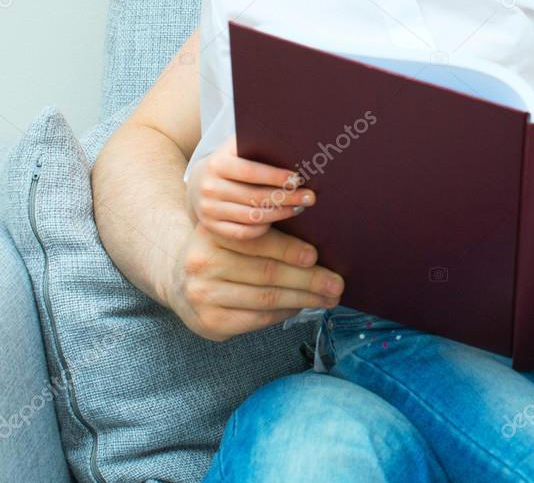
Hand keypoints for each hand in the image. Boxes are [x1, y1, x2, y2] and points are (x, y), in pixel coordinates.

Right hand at [167, 223, 344, 340]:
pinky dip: (285, 312)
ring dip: (304, 299)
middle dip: (308, 280)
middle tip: (336, 283)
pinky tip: (302, 306)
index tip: (315, 256)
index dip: (288, 249)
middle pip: (267, 273)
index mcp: (212, 232)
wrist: (179, 279)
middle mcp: (203, 263)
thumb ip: (266, 229)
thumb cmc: (223, 250)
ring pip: (266, 298)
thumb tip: (317, 245)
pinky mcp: (210, 322)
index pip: (257, 241)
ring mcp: (203, 295)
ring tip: (329, 297)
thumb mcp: (235, 231)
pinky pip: (258, 318)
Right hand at [187, 135, 314, 239]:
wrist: (196, 183)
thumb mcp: (236, 147)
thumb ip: (256, 142)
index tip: (298, 179)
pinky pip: (241, 233)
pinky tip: (277, 221)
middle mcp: (210, 187)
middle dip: (286, 197)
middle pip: (254, 196)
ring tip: (299, 208)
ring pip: (250, 216)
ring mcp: (209, 209)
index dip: (275, 177)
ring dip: (280, 214)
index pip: (250, 172)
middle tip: (309, 197)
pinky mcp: (211, 227)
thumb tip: (291, 140)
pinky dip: (262, 228)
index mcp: (217, 164)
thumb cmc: (229, 161)